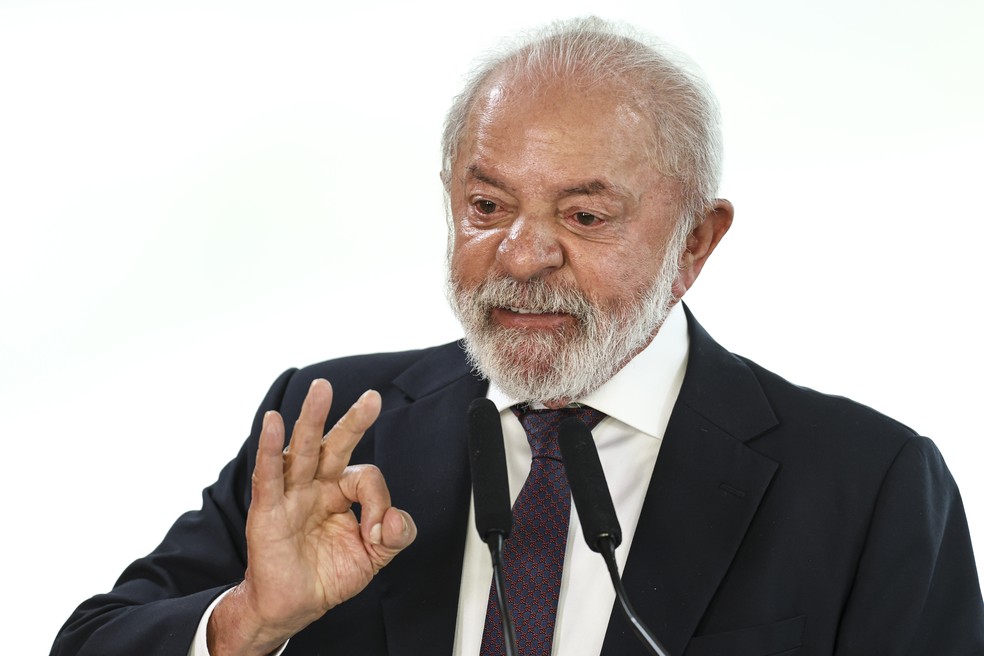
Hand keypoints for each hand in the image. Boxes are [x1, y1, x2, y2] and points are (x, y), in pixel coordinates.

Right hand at [208, 379, 416, 655]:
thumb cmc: (327, 575)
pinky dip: (269, 448)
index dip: (379, 500)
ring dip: (312, 418)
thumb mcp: (374, 557)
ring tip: (321, 389)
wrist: (292, 607)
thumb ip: (396, 535)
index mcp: (340, 492)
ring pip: (302, 450)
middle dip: (352, 420)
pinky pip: (268, 475)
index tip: (380, 530)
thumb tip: (397, 519)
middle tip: (372, 397)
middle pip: (334, 444)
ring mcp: (290, 495)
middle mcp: (315, 486)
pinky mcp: (267, 511)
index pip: (366, 477)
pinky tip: (272, 423)